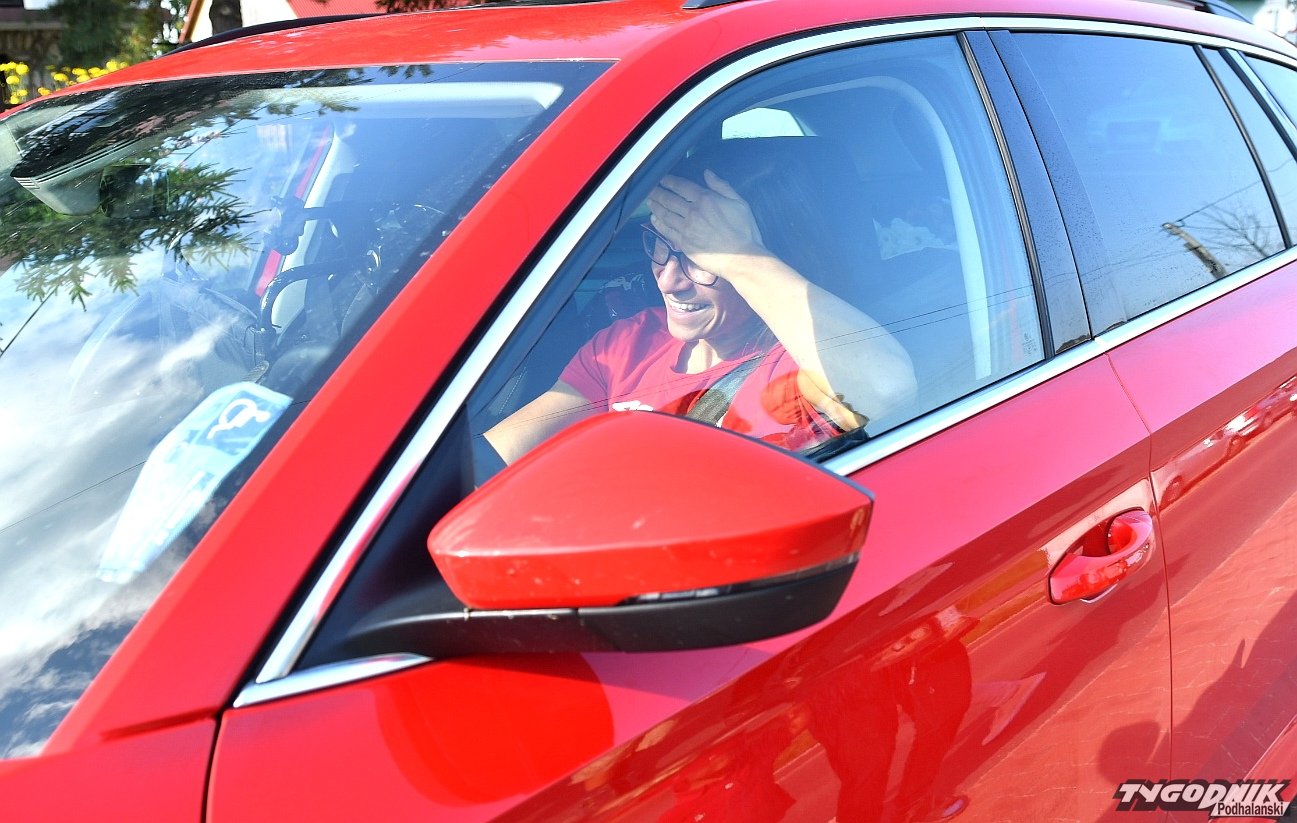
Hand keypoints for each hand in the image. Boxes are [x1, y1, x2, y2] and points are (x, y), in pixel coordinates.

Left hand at [647, 170, 765, 276]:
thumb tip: (707, 173)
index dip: (670, 181)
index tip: (663, 179)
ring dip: (655, 207)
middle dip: (658, 193)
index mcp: (706, 200)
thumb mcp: (739, 202)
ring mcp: (686, 229)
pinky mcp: (684, 244)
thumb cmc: (744, 230)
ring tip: (649, 202)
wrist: (741, 258)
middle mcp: (692, 212)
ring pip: (665, 215)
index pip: (682, 187)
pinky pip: (667, 231)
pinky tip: (654, 219)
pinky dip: (659, 224)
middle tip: (649, 189)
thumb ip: (722, 186)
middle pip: (669, 200)